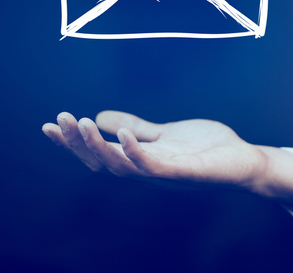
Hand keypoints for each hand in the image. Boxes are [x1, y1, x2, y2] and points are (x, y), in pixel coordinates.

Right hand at [42, 111, 292, 208]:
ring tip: (81, 125)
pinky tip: (123, 137)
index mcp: (140, 160)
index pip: (99, 154)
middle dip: (77, 143)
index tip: (50, 125)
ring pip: (121, 166)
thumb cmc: (207, 149)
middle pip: (102, 162)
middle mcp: (146, 171)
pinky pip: (153, 167)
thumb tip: (102, 117)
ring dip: (99, 147)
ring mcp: (163, 174)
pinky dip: (135, 153)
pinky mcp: (182, 172)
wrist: (242, 160)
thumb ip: (136, 128)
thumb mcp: (164, 133)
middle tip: (58, 121)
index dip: (73, 143)